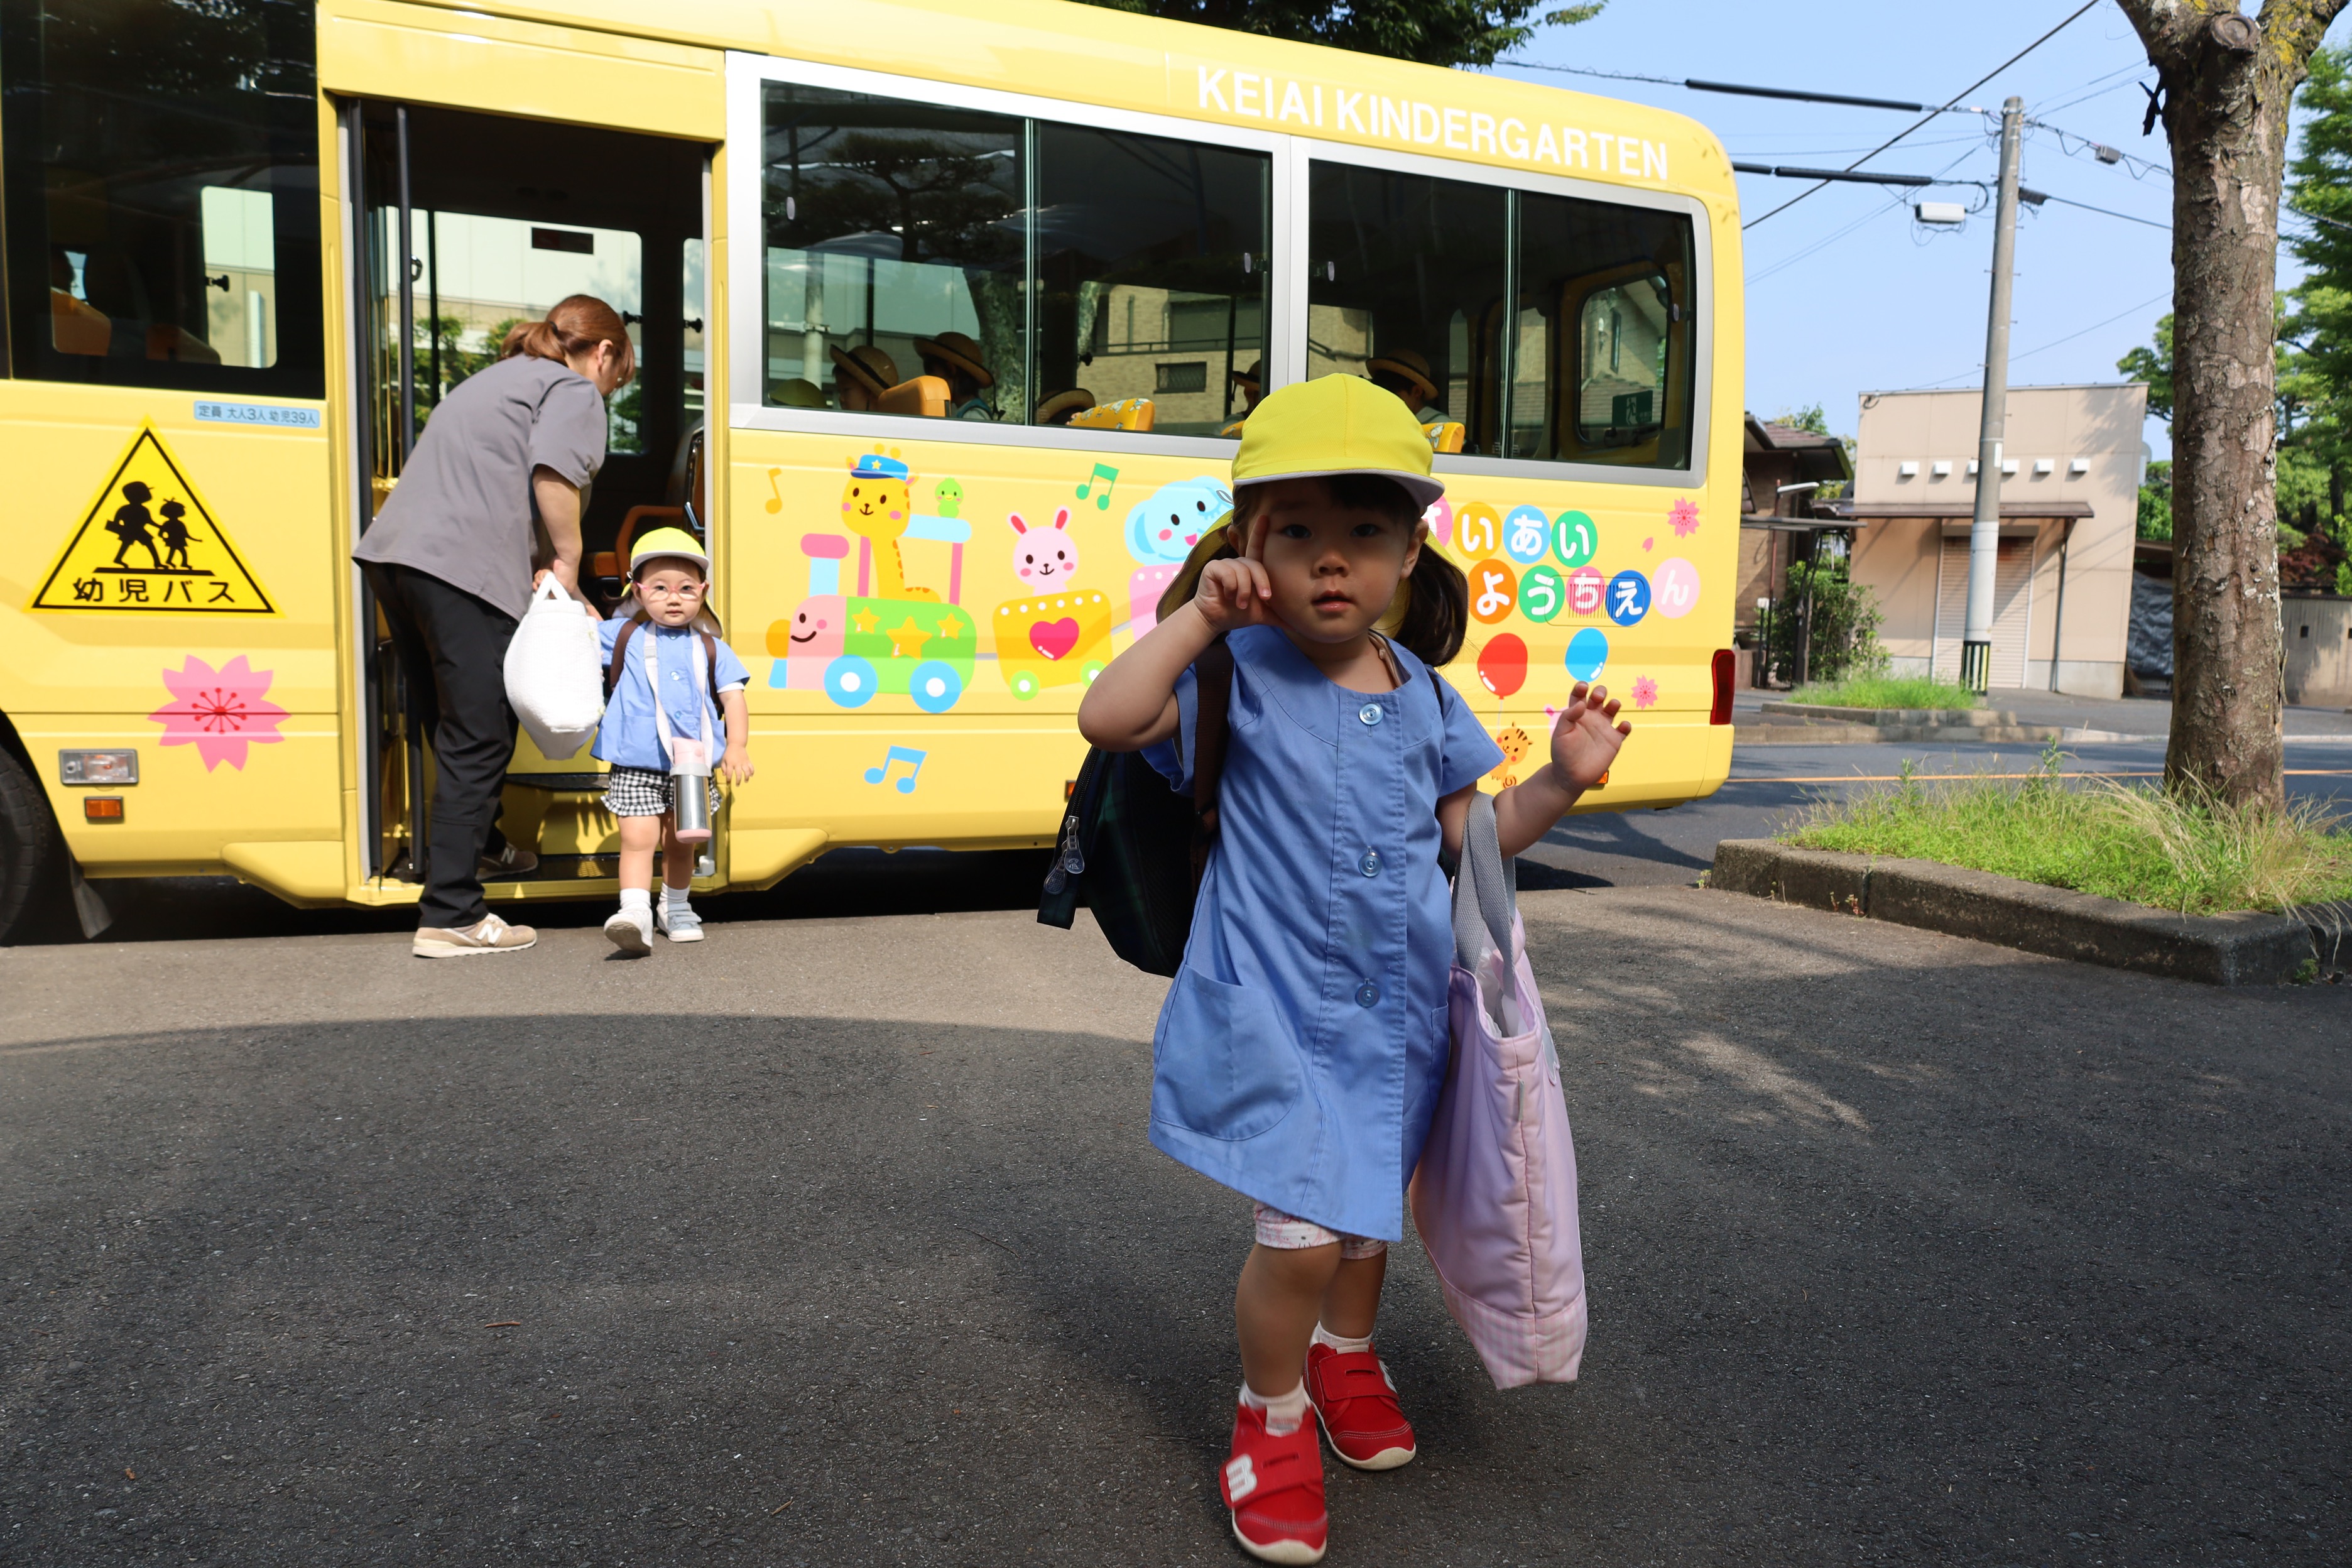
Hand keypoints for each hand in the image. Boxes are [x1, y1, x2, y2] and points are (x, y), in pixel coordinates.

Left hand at [534, 562, 598, 616]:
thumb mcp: (565, 586)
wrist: (565, 559)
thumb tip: (549, 596)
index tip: (539, 590)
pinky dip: (539, 573)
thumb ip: (557, 593)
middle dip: (539, 585)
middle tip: (539, 582)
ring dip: (539, 578)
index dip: (544, 593)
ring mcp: (551, 577)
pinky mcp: (547, 571)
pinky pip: (540, 575)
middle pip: (544, 588)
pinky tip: (542, 571)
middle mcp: (556, 583)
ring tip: (543, 574)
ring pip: (540, 581)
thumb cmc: (568, 573)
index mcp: (562, 588)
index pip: (550, 593)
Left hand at [719, 745, 754, 784]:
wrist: (736, 745)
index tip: (728, 783)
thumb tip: (724, 775)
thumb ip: (723, 768)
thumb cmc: (729, 753)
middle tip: (737, 785)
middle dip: (738, 781)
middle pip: (738, 774)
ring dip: (746, 777)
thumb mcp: (723, 759)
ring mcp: (743, 762)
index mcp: (730, 763)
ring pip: (746, 771)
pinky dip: (752, 771)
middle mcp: (737, 763)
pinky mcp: (748, 760)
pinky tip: (751, 775)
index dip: (728, 779)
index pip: (729, 773)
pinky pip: (751, 767)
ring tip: (746, 781)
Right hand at [1189, 517, 1278, 633]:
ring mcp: (1225, 564)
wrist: (1215, 620)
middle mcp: (1239, 563)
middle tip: (1264, 599)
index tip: (1266, 517)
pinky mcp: (1213, 568)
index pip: (1257, 548)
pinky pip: (1229, 573)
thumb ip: (1280, 616)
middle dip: (1262, 583)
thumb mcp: (1263, 614)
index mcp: (1250, 570)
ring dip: (1244, 591)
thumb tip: (1299, 626)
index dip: (1260, 532)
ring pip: (1243, 571)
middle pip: (1256, 565)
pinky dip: (1231, 587)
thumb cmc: (1237, 613)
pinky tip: (1227, 596)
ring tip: (1240, 604)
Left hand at [1546, 681, 1629, 792]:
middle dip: (1600, 692)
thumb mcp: (1560, 734)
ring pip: (1612, 709)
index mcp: (1576, 714)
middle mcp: (1591, 718)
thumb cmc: (1563, 754)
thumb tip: (1582, 703)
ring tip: (1612, 706)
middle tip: (1598, 697)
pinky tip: (1622, 726)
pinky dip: (1626, 725)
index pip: (1579, 695)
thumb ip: (1569, 716)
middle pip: (1598, 698)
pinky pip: (1624, 729)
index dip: (1581, 687)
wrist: (1571, 775)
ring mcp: (1603, 728)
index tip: (1583, 687)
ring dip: (1614, 703)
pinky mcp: (1614, 741)